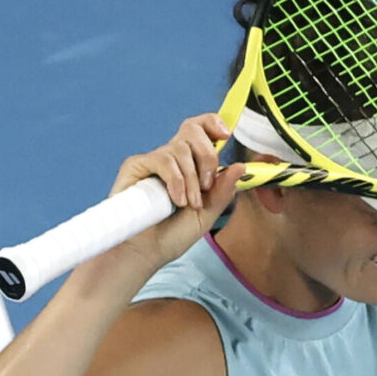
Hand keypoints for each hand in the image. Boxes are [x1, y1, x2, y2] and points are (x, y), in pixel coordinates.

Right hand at [108, 114, 246, 265]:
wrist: (146, 252)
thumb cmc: (172, 235)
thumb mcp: (207, 214)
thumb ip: (223, 191)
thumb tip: (240, 166)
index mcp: (191, 165)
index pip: (202, 130)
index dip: (213, 124)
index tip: (226, 134)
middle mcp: (172, 158)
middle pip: (192, 130)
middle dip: (207, 156)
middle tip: (206, 186)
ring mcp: (154, 160)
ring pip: (180, 147)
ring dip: (191, 178)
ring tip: (188, 203)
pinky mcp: (136, 165)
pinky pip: (163, 159)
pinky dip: (175, 180)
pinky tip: (175, 200)